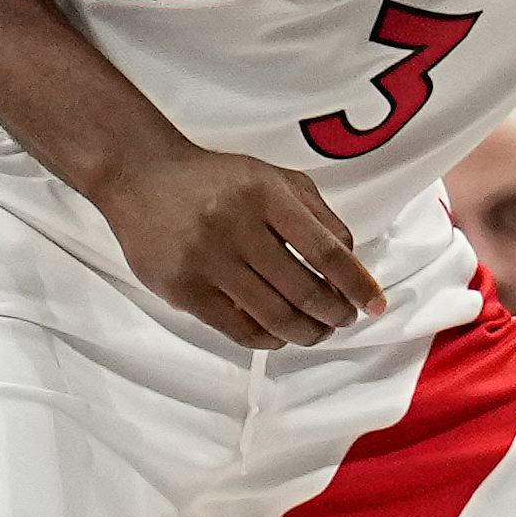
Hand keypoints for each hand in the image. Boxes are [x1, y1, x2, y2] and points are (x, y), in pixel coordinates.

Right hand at [97, 141, 386, 347]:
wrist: (141, 177)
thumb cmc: (217, 180)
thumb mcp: (273, 178)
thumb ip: (317, 213)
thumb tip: (352, 261)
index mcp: (266, 195)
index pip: (327, 250)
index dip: (357, 284)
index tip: (374, 304)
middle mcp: (236, 226)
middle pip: (304, 289)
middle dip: (335, 314)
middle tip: (345, 320)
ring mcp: (206, 260)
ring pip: (273, 315)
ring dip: (307, 332)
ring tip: (318, 332)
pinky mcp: (182, 288)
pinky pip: (237, 328)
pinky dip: (268, 339)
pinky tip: (281, 336)